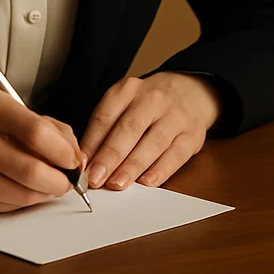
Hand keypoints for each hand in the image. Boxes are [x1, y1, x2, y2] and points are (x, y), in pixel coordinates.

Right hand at [0, 90, 84, 214]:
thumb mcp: (4, 109)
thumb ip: (46, 126)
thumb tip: (76, 157)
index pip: (37, 132)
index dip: (64, 152)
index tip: (74, 161)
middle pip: (31, 170)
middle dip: (58, 181)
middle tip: (65, 182)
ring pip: (20, 195)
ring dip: (42, 195)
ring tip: (45, 186)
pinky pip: (2, 208)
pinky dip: (19, 203)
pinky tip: (19, 192)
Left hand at [79, 72, 220, 190]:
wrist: (191, 91)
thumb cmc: (149, 105)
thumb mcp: (125, 104)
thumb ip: (106, 130)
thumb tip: (88, 163)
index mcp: (128, 90)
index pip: (105, 116)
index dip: (91, 143)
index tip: (81, 166)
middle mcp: (153, 99)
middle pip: (128, 129)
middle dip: (110, 156)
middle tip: (95, 178)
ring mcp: (175, 116)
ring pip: (153, 142)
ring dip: (133, 166)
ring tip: (117, 183)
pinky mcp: (193, 134)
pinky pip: (176, 154)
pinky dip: (161, 170)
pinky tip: (147, 182)